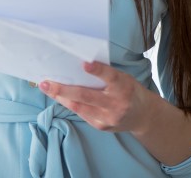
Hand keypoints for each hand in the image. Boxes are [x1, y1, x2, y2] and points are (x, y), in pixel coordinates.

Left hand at [39, 61, 155, 134]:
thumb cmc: (130, 90)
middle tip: (46, 83)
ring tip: (47, 88)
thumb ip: (106, 75)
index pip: (110, 76)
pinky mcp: (102, 126)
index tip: (84, 64)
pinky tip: (60, 97)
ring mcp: (108, 117)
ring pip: (79, 107)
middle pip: (86, 96)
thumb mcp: (123, 78)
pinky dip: (70, 103)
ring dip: (60, 97)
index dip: (98, 70)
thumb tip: (79, 66)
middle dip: (63, 89)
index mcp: (124, 86)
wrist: (143, 116)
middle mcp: (116, 103)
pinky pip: (82, 113)